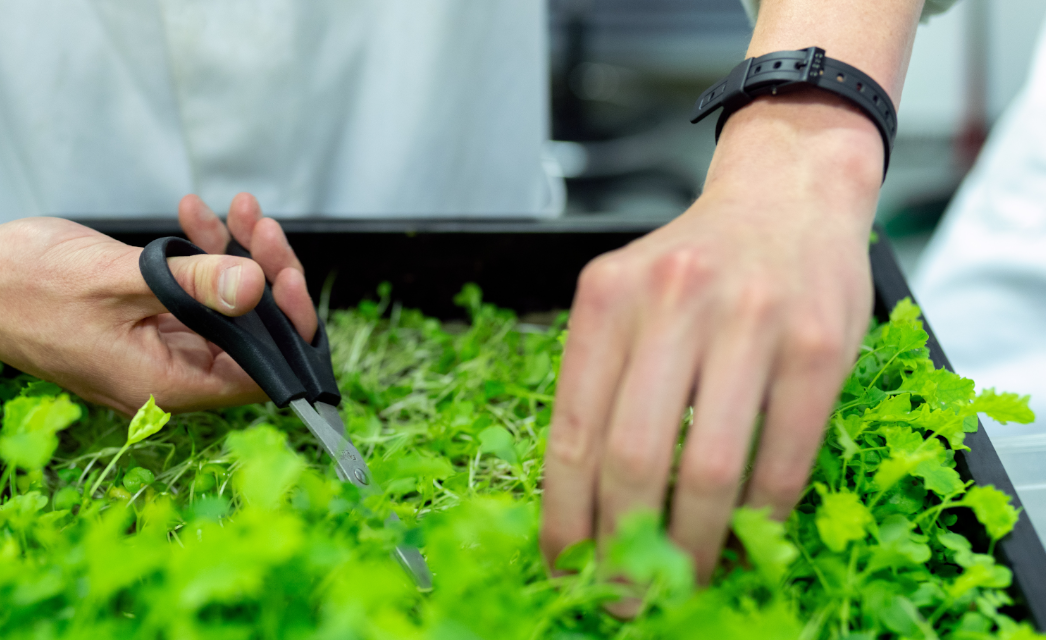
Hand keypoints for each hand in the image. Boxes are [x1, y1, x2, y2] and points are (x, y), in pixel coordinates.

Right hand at [0, 192, 315, 413]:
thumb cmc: (23, 282)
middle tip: (258, 224)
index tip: (286, 273)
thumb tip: (256, 289)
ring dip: (233, 259)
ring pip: (222, 313)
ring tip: (233, 209)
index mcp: (163, 385)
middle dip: (262, 276)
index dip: (285, 326)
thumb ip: (193, 285)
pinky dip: (198, 260)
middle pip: (247, 338)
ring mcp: (152, 353)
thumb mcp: (119, 276)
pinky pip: (189, 299)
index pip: (259, 374)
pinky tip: (194, 216)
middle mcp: (163, 379)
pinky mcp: (140, 327)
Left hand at [539, 93, 880, 593]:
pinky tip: (744, 541)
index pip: (572, 431)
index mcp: (607, 298)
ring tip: (681, 584)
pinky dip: (760, 516)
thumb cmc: (696, 265)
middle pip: (634, 459)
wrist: (787, 193)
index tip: (565, 565)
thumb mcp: (627, 299)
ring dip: (694, 546)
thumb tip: (582, 505)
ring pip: (710, 469)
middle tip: (624, 595)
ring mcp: (751, 321)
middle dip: (624, 546)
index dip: (565, 516)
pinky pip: (783, 457)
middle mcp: (672, 302)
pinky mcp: (819, 344)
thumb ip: (603, 382)